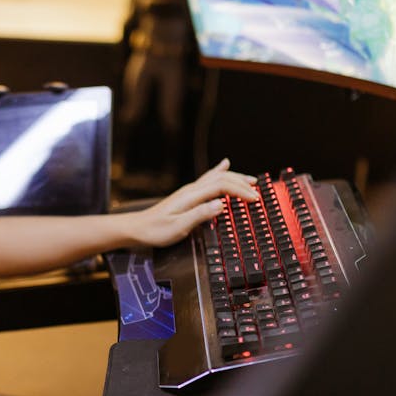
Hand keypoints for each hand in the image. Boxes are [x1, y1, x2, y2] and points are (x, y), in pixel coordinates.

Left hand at [129, 159, 258, 247]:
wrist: (138, 228)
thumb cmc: (156, 231)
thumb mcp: (178, 227)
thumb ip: (199, 215)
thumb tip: (220, 205)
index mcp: (191, 196)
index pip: (221, 187)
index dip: (240, 191)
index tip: (254, 199)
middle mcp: (191, 190)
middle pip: (222, 179)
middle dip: (242, 184)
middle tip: (258, 192)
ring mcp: (189, 191)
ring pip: (217, 177)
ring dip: (235, 177)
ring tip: (250, 180)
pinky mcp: (188, 195)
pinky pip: (208, 179)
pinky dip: (220, 171)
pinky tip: (225, 165)